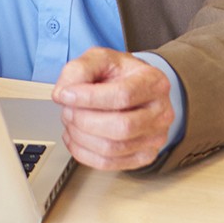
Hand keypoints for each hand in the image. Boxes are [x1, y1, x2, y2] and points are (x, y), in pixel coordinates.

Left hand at [52, 48, 175, 170]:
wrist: (135, 89)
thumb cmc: (120, 74)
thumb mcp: (100, 58)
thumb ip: (79, 70)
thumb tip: (62, 94)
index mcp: (154, 82)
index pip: (123, 96)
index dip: (89, 98)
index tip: (66, 95)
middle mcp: (160, 112)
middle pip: (121, 127)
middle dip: (84, 120)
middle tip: (67, 109)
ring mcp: (155, 137)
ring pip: (112, 148)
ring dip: (81, 137)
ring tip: (70, 121)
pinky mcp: (144, 156)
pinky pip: (108, 163)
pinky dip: (84, 153)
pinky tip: (75, 138)